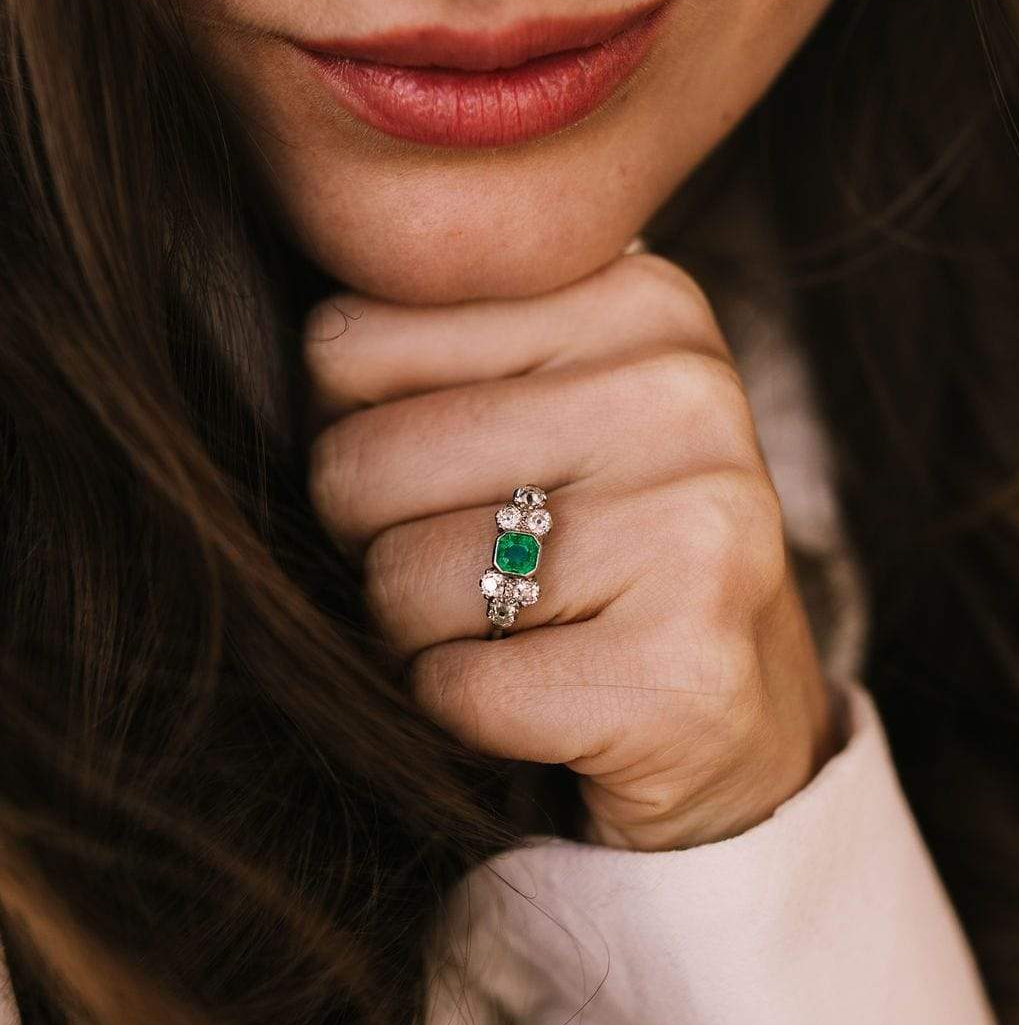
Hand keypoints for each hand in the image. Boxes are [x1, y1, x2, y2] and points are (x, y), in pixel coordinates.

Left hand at [303, 248, 839, 850]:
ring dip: (413, 639)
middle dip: (373, 546)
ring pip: (398, 581)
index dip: (351, 434)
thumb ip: (430, 353)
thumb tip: (277, 359)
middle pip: (358, 463)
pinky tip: (536, 699)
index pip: (348, 342)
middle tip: (461, 576)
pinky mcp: (683, 668)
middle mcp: (680, 393)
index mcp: (636, 301)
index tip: (439, 482)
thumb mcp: (539, 406)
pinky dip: (458, 716)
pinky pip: (453, 691)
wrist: (735, 724)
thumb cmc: (595, 555)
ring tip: (501, 635)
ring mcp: (696, 529)